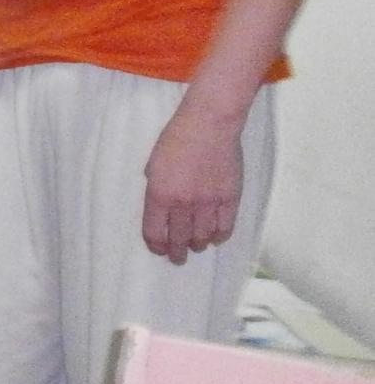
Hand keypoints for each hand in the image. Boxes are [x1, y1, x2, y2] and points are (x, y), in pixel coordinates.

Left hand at [142, 105, 244, 263]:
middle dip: (177, 253)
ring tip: (195, 246)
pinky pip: (225, 226)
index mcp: (159, 195)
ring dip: (198, 245)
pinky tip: (215, 237)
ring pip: (203, 237)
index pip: (155, 233)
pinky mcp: (230, 198)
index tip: (159, 250)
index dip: (156, 246)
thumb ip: (156, 190)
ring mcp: (208, 202)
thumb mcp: (153, 165)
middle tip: (177, 258)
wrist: (209, 125)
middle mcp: (183, 203)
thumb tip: (161, 210)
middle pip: (179, 239)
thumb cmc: (176, 139)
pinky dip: (219, 235)